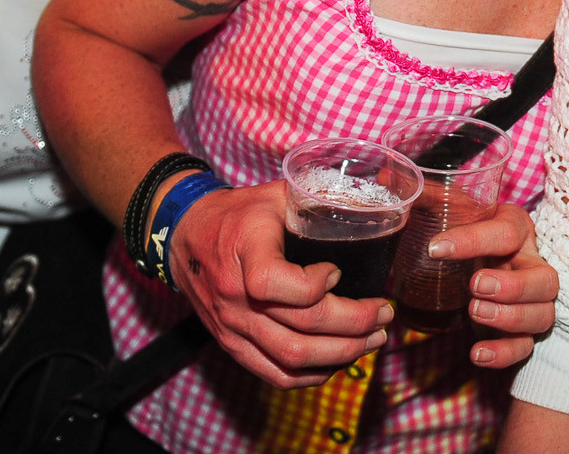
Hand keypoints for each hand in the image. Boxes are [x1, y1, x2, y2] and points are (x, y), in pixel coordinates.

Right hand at [168, 180, 390, 389]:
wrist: (183, 236)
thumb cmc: (237, 213)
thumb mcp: (275, 194)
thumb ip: (319, 199)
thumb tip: (374, 199)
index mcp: (245, 252)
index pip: (275, 284)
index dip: (315, 284)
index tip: (337, 270)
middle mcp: (235, 297)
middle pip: (299, 328)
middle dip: (354, 325)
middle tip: (384, 314)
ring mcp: (232, 326)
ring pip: (292, 358)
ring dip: (342, 354)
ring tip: (373, 340)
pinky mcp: (232, 345)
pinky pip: (274, 374)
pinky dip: (312, 375)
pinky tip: (338, 360)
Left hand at [429, 202, 557, 368]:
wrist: (479, 257)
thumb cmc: (468, 230)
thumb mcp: (452, 210)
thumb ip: (425, 197)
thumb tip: (383, 180)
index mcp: (517, 228)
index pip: (507, 232)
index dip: (474, 240)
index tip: (436, 248)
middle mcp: (531, 264)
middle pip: (546, 280)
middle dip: (513, 286)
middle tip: (476, 284)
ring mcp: (531, 301)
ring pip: (543, 315)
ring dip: (511, 317)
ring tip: (474, 311)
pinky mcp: (520, 330)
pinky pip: (526, 347)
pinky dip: (505, 354)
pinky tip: (477, 353)